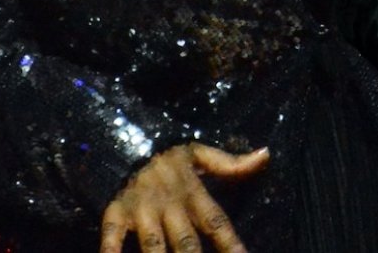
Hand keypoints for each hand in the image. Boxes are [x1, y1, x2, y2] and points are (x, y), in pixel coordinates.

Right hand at [99, 142, 269, 252]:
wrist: (126, 137)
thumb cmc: (167, 154)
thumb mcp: (199, 153)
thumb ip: (231, 163)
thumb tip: (265, 155)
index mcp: (192, 193)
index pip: (217, 223)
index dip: (231, 244)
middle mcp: (169, 205)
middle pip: (186, 243)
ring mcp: (142, 211)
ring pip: (154, 246)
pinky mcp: (116, 213)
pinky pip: (112, 238)